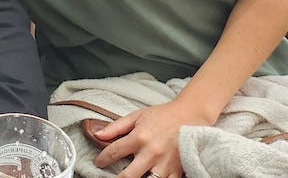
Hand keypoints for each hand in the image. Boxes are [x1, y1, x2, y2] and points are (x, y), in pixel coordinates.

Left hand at [92, 98, 214, 177]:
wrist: (190, 116)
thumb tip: (97, 134)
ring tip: (130, 177)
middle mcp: (151, 153)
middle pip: (128, 176)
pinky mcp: (177, 170)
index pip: (114, 152)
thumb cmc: (163, 115)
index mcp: (139, 138)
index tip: (98, 163)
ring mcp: (165, 164)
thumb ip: (116, 127)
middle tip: (112, 177)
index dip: (102, 159)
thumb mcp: (137, 116)